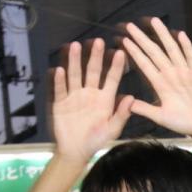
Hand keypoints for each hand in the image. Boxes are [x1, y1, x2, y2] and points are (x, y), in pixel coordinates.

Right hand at [51, 38, 133, 162]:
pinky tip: (60, 70)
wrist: (76, 150)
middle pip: (92, 71)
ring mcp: (75, 96)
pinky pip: (60, 90)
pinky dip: (60, 81)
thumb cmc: (97, 140)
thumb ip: (122, 114)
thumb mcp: (112, 129)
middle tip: (98, 41)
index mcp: (106, 99)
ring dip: (74, 61)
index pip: (111, 79)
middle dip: (95, 57)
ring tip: (75, 46)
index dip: (115, 66)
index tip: (121, 52)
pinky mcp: (61, 102)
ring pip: (75, 75)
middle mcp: (91, 93)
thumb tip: (132, 98)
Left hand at [122, 18, 191, 149]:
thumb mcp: (160, 117)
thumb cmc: (184, 123)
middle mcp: (171, 74)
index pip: (144, 64)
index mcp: (161, 84)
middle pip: (154, 52)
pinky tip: (180, 35)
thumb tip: (126, 103)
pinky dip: (186, 46)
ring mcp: (184, 72)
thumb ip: (144, 109)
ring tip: (154, 21)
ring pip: (171, 50)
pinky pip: (191, 57)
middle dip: (142, 39)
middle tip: (130, 26)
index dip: (134, 52)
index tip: (124, 41)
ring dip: (163, 36)